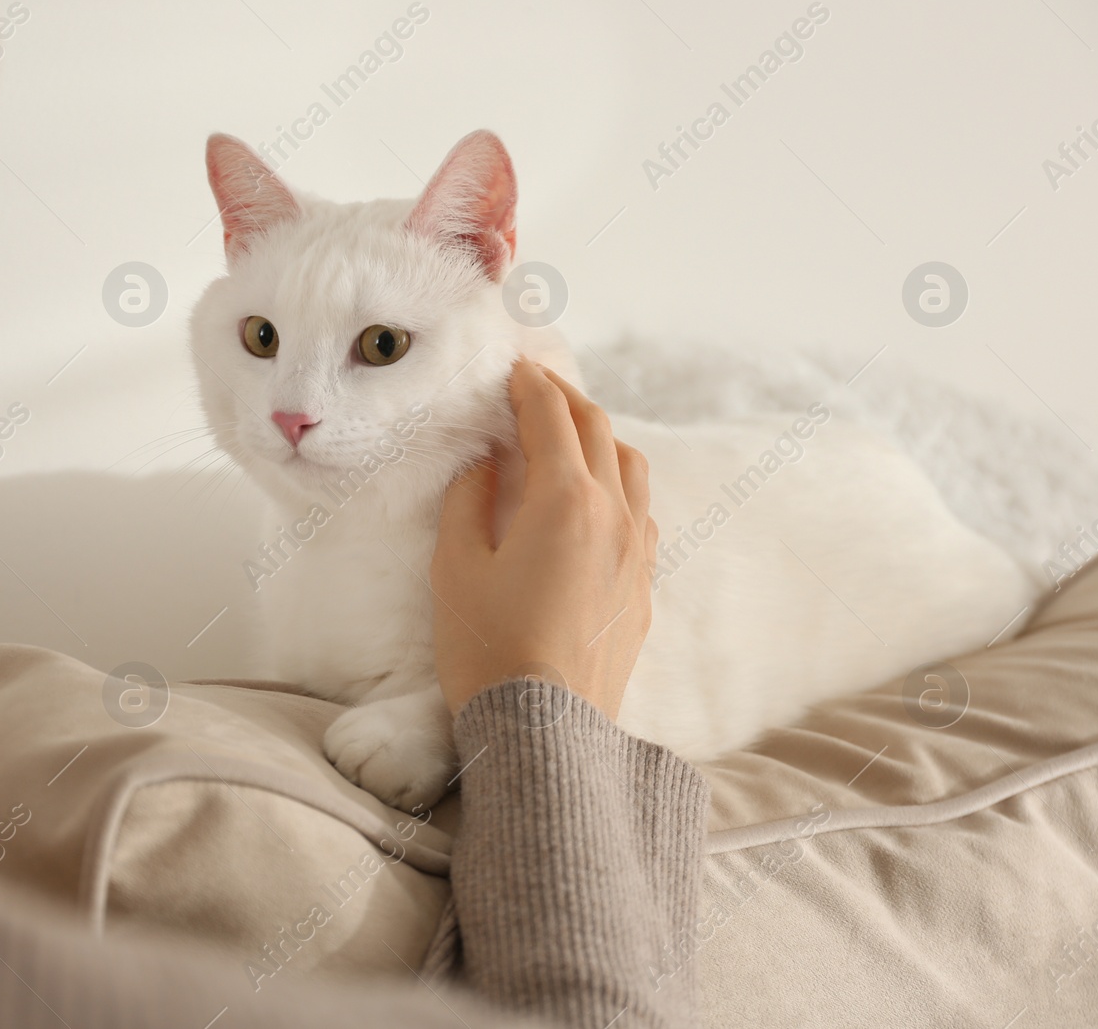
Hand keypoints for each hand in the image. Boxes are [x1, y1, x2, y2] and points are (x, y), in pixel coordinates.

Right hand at [430, 357, 656, 720]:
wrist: (545, 729)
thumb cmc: (487, 648)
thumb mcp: (455, 566)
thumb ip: (468, 499)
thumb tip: (485, 463)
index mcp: (565, 500)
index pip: (551, 418)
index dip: (530, 385)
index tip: (513, 369)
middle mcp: (614, 516)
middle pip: (599, 431)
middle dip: (566, 400)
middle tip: (536, 388)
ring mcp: (635, 555)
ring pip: (632, 469)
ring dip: (600, 439)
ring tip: (570, 437)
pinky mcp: (642, 591)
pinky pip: (640, 516)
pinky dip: (618, 487)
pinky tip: (597, 502)